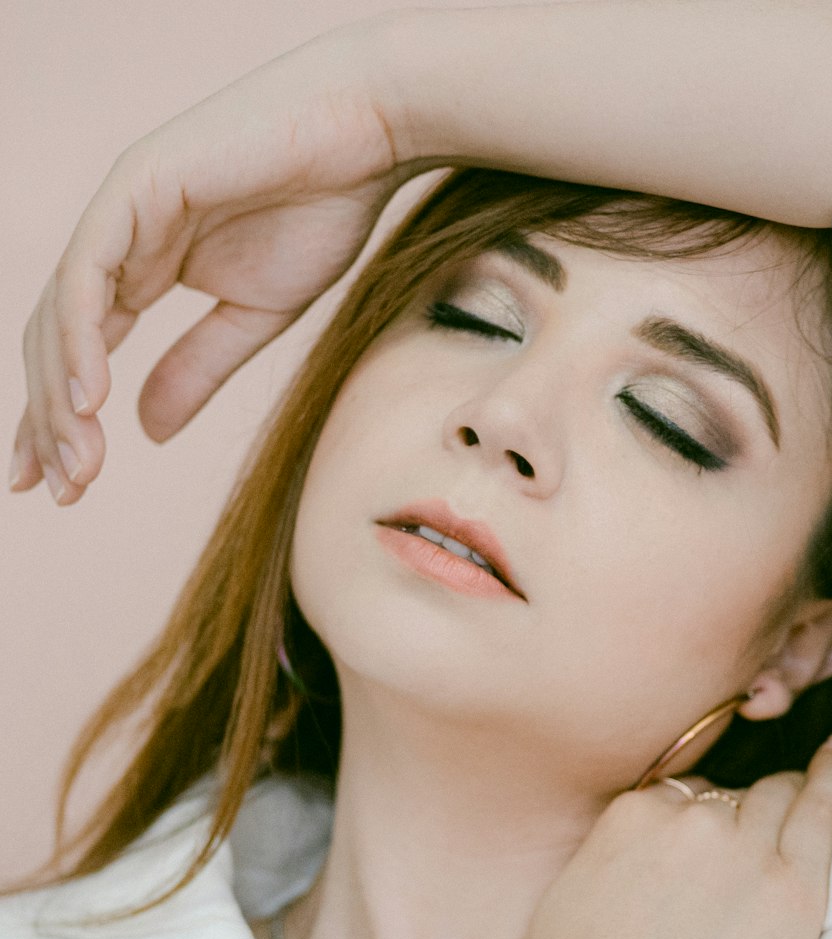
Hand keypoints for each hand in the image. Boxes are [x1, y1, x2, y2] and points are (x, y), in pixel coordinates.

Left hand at [11, 15, 418, 504]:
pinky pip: (87, 275)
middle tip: (61, 490)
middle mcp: (117, 240)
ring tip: (77, 464)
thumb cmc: (321, 214)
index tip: (63, 486)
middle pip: (56, 342)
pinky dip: (80, 338)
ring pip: (60, 315)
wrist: (365, 139)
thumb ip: (196, 368)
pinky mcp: (134, 189)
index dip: (62, 419)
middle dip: (51, 423)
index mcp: (142, 268)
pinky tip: (89, 399)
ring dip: (62, 397)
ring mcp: (119, 211)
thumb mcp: (254, 318)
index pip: (81, 350)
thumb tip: (145, 431)